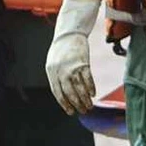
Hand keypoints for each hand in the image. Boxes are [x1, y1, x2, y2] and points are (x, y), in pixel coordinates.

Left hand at [46, 0, 101, 115]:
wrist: (69, 34)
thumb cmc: (60, 50)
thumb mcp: (53, 64)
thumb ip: (56, 78)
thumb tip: (63, 95)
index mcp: (52, 72)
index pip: (58, 92)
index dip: (64, 103)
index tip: (70, 112)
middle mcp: (61, 71)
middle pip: (69, 92)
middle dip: (76, 104)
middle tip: (82, 111)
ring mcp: (72, 67)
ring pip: (79, 88)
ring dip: (85, 99)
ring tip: (89, 106)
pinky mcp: (83, 63)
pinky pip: (87, 79)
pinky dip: (91, 88)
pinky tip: (93, 94)